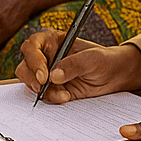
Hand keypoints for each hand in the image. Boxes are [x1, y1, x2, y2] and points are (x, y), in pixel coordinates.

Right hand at [15, 33, 140, 102]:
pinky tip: (66, 97)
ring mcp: (48, 74)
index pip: (32, 46)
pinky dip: (52, 98)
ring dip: (42, 91)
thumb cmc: (104, 59)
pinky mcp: (54, 88)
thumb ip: (72, 65)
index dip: (33, 59)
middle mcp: (46, 57)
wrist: (115, 75)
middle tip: (42, 86)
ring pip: (31, 82)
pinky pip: (44, 94)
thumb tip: (53, 76)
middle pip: (25, 65)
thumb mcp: (91, 58)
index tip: (44, 74)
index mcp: (52, 42)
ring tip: (63, 95)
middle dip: (31, 77)